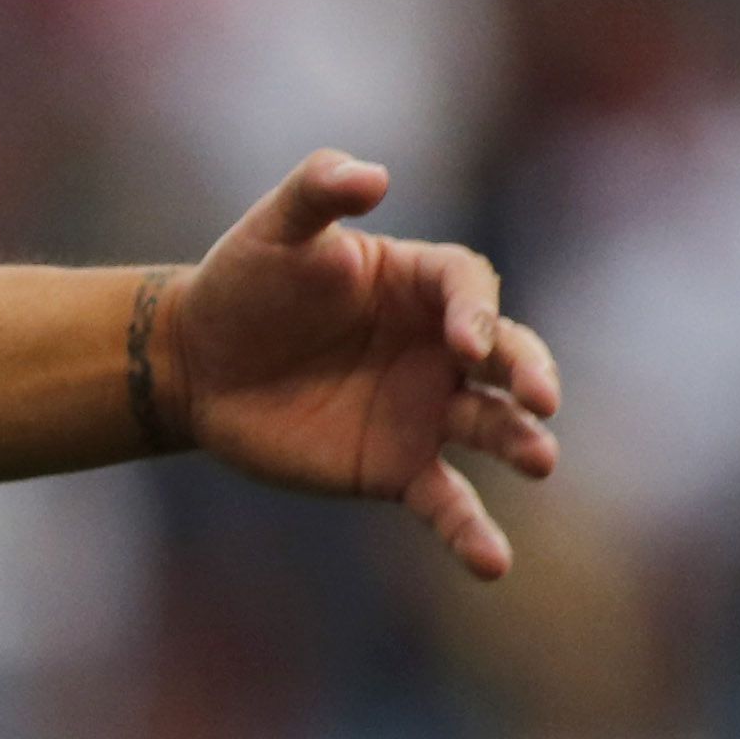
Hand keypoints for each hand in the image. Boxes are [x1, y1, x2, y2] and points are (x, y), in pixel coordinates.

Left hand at [159, 151, 563, 577]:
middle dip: (529, 375)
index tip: (464, 339)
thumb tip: (371, 175)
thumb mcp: (274, 227)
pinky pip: (446, 501)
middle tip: (540, 399)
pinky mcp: (397, 466)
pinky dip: (471, 531)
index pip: (471, 290)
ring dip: (520, 442)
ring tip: (541, 459)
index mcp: (422, 284)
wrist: (198, 358)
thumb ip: (319, 191)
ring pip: (491, 427)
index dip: (474, 312)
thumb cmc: (244, 281)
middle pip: (508, 357)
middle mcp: (440, 349)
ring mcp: (425, 410)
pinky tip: (492, 563)